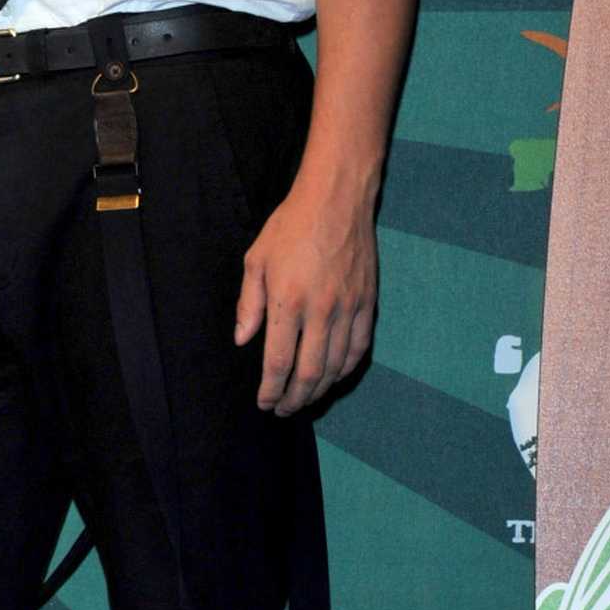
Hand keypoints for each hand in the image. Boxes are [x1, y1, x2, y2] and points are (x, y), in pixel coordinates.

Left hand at [234, 179, 376, 415]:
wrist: (337, 199)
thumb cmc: (290, 226)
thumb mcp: (256, 259)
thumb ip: (249, 304)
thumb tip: (242, 340)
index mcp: (288, 301)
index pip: (278, 362)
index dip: (270, 390)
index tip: (264, 403)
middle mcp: (320, 311)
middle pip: (309, 373)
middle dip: (294, 399)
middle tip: (284, 410)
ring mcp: (348, 308)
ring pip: (336, 366)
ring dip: (320, 391)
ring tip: (305, 400)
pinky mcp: (367, 303)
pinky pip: (359, 348)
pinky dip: (346, 370)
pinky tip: (334, 378)